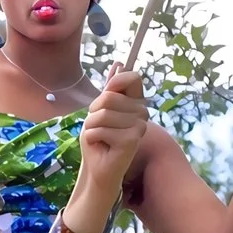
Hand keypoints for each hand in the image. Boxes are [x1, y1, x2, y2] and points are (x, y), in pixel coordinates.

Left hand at [70, 67, 149, 217]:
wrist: (98, 169)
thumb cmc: (98, 140)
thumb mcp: (99, 110)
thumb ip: (110, 89)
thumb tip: (119, 63)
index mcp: (136, 104)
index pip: (132, 77)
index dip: (115, 82)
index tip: (105, 95)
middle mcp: (142, 114)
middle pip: (109, 97)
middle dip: (94, 112)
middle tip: (98, 127)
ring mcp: (139, 127)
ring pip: (102, 114)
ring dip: (91, 127)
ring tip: (99, 138)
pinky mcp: (132, 140)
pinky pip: (99, 129)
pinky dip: (92, 138)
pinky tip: (101, 147)